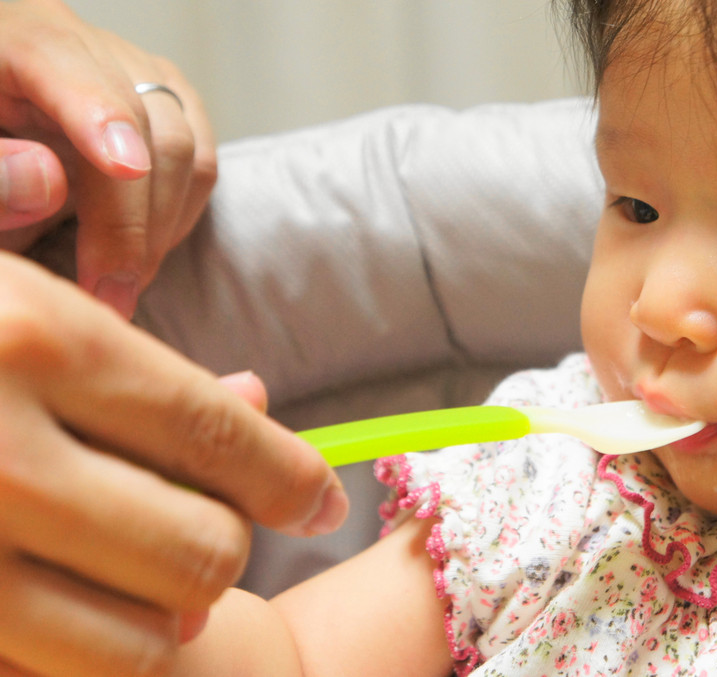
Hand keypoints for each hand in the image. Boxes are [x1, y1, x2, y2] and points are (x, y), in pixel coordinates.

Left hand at [0, 0, 216, 317]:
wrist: (2, 151)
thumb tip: (50, 182)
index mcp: (18, 39)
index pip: (69, 65)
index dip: (101, 116)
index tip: (124, 168)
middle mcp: (87, 46)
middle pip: (144, 125)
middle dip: (131, 222)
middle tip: (108, 295)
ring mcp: (136, 74)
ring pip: (185, 151)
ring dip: (160, 231)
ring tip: (122, 287)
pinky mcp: (168, 106)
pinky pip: (201, 164)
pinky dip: (179, 217)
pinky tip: (142, 252)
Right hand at [0, 253, 347, 675]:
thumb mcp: (5, 295)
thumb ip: (117, 344)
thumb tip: (258, 396)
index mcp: (28, 339)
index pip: (218, 432)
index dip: (293, 476)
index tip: (324, 497)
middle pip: (202, 547)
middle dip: (227, 542)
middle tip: (209, 524)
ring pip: (139, 639)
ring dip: (164, 614)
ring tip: (140, 572)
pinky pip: (50, 669)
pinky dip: (87, 648)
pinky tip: (71, 599)